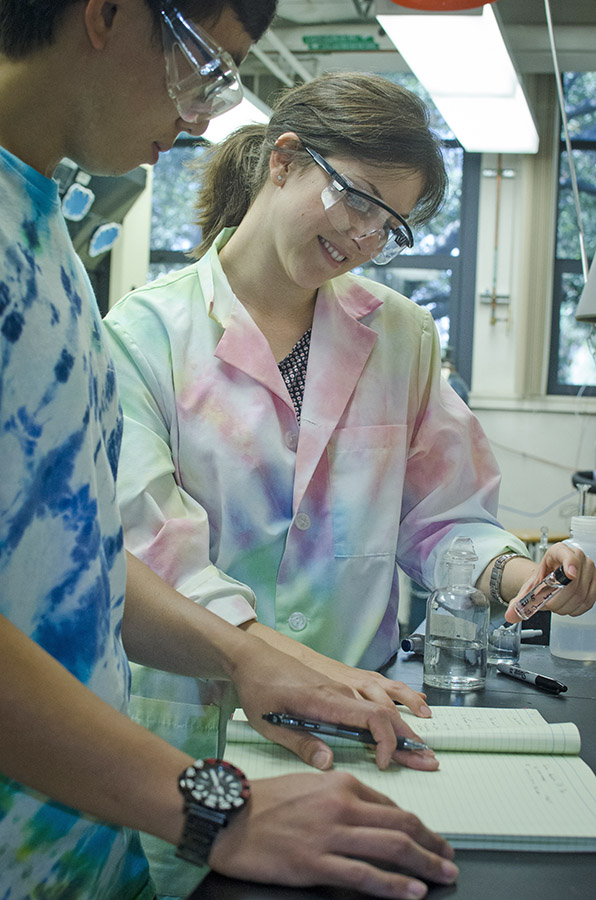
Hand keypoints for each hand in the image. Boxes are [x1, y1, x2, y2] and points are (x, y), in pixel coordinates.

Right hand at [209, 772, 457, 898]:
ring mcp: (330, 836)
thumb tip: (375, 815)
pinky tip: (414, 891)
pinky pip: (365, 876)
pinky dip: (394, 885)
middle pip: (401, 825)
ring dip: (425, 864)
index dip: (418, 826)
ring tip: (444, 875)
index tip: (431, 839)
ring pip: (392, 849)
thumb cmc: (265, 801)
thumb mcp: (309, 785)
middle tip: (450, 858)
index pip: (391, 807)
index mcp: (340, 784)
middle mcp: (341, 806)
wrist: (227, 816)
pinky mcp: (316, 864)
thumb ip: (342, 797)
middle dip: (432, 844)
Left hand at [230, 635, 437, 772]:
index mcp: (325, 699)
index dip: (385, 742)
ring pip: (386, 701)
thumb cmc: (259, 689)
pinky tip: (416, 704)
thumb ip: (300, 743)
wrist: (252, 656)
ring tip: (427, 740)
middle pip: (386, 712)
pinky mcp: (341, 682)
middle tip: (427, 762)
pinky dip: (401, 698)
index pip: (371, 717)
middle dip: (408, 739)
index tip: (384, 763)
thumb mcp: (269, 723)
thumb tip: (329, 763)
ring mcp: (343, 683)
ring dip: (409, 721)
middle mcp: (341, 689)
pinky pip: (379, 689)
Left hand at [505, 542, 595, 622]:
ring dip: (566, 607)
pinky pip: (588, 601)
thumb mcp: (530, 586)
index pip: (567, 555)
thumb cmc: (544, 578)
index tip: (569, 574)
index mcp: (558, 552)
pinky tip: (567, 606)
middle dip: (557, 601)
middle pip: (572, 585)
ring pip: (581, 595)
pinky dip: (576, 609)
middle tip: (548, 604)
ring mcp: (589, 569)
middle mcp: (577, 557)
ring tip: (556, 604)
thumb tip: (511, 615)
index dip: (570, 564)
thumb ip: (520, 602)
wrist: (551, 578)